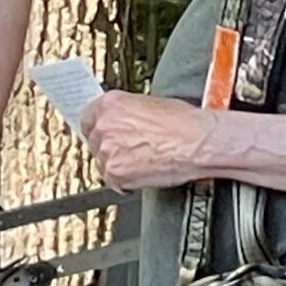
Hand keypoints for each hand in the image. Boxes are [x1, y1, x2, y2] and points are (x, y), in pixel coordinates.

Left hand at [80, 91, 214, 188]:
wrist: (197, 142)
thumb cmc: (183, 123)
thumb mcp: (150, 105)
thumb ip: (127, 113)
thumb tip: (122, 122)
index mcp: (111, 103)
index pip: (88, 117)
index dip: (97, 128)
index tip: (102, 134)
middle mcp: (105, 125)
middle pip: (94, 141)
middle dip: (109, 147)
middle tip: (128, 150)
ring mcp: (108, 150)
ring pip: (102, 162)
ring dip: (117, 164)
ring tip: (141, 162)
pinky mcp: (115, 173)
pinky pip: (113, 181)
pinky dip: (125, 181)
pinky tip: (143, 173)